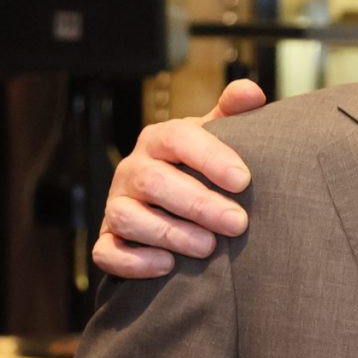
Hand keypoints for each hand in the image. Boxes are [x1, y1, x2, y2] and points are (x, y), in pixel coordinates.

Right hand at [94, 80, 267, 278]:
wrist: (169, 203)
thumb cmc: (197, 168)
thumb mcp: (216, 137)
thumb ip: (233, 113)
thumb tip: (250, 92)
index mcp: (159, 140)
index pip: (177, 138)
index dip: (209, 158)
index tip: (244, 180)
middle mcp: (133, 170)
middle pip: (153, 181)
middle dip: (198, 204)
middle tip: (238, 223)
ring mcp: (116, 205)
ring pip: (127, 217)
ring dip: (169, 233)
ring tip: (208, 247)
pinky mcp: (108, 239)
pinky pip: (106, 252)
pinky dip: (133, 261)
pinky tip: (167, 266)